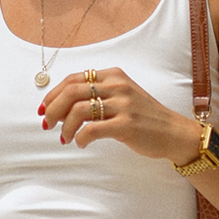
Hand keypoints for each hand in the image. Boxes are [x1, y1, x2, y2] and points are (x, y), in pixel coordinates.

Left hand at [38, 66, 202, 164]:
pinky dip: (79, 138)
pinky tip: (80, 143)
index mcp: (114, 75)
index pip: (73, 78)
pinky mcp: (126, 125)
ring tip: (64, 138)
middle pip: (71, 91)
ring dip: (64, 127)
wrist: (173, 132)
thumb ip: (98, 94)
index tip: (45, 108)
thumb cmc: (144, 117)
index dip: (54, 93)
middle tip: (47, 124)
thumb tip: (61, 104)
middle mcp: (118, 86)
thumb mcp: (122, 95)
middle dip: (53, 109)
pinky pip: (91, 129)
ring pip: (78, 110)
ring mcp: (123, 105)